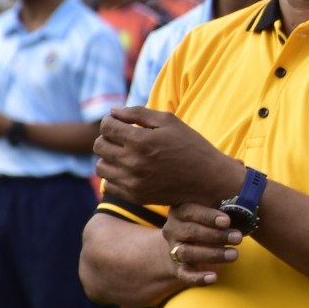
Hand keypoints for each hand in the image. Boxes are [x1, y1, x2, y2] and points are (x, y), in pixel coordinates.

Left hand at [95, 106, 242, 205]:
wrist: (209, 179)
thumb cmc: (191, 146)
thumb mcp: (170, 122)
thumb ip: (138, 113)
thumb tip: (112, 112)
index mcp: (141, 141)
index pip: (106, 127)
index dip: (110, 121)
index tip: (119, 122)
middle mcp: (133, 162)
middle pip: (99, 146)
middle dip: (108, 138)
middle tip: (123, 138)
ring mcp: (133, 182)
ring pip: (100, 167)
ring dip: (108, 158)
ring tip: (124, 154)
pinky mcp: (135, 196)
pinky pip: (109, 185)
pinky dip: (114, 176)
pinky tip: (129, 170)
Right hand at [160, 201, 242, 287]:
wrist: (190, 243)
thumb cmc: (209, 221)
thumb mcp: (215, 212)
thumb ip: (224, 209)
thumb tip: (245, 207)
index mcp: (180, 211)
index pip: (191, 211)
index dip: (209, 216)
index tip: (227, 221)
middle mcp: (173, 230)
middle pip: (191, 232)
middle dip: (216, 235)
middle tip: (238, 237)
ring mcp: (173, 250)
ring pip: (187, 253)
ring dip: (212, 254)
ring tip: (234, 254)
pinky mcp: (178, 268)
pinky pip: (185, 275)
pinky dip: (199, 278)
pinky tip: (214, 278)